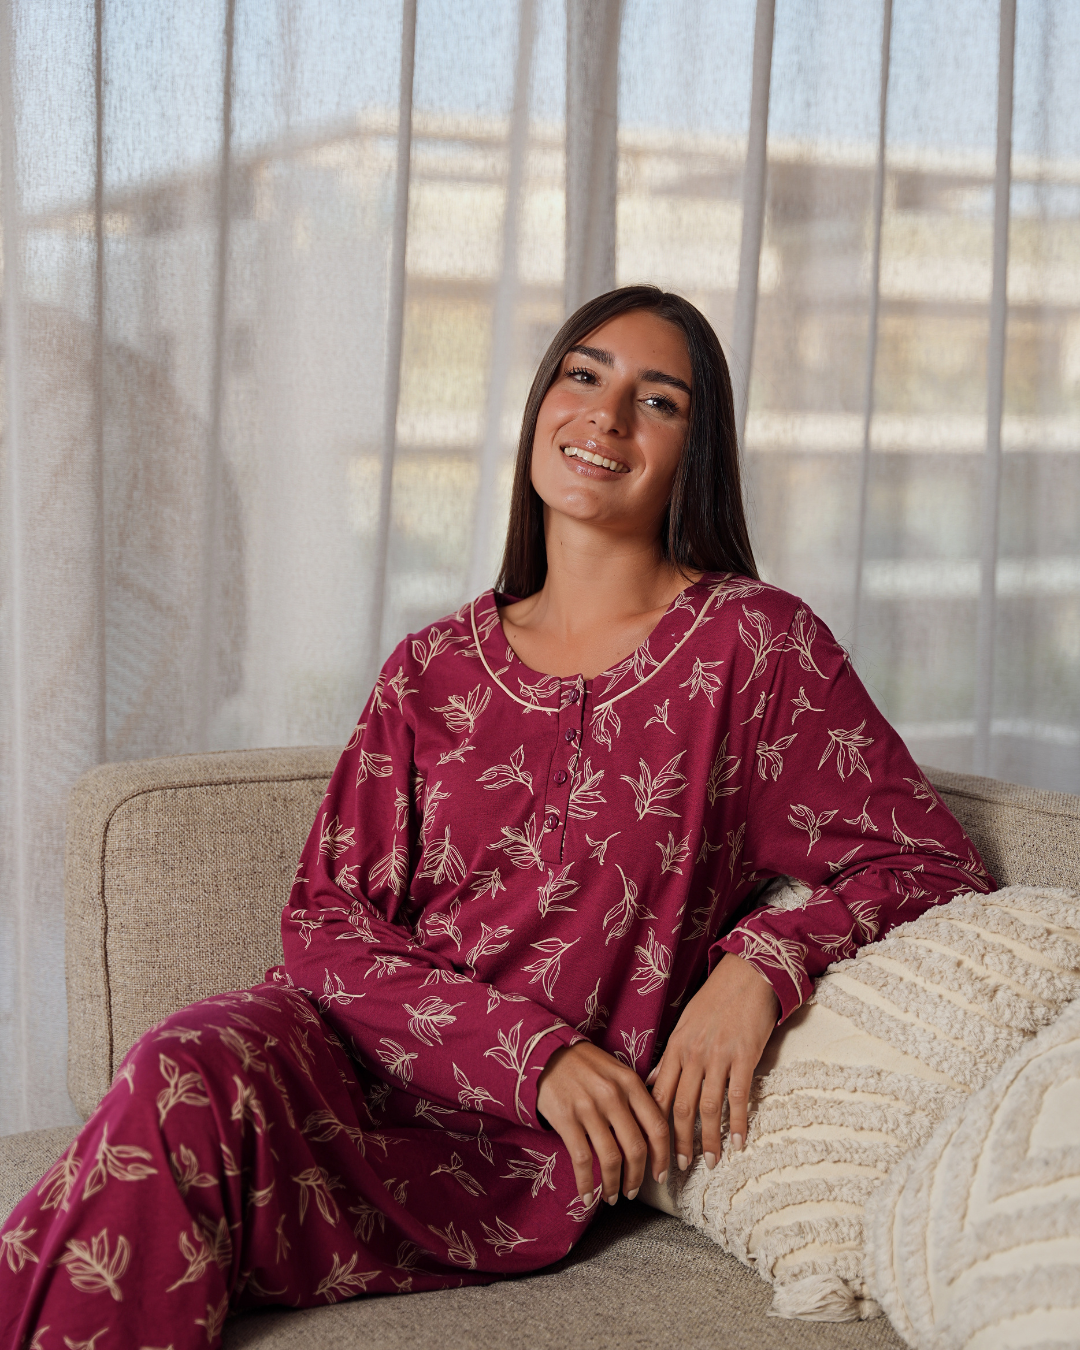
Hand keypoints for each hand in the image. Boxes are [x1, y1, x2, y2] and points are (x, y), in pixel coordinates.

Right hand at [536, 1040, 670, 1205]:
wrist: (547, 1052)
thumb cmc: (587, 1065)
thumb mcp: (617, 1072)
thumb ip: (636, 1099)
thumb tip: (653, 1138)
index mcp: (631, 1083)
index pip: (657, 1127)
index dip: (662, 1158)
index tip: (660, 1176)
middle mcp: (613, 1095)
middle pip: (636, 1148)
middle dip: (637, 1178)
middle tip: (633, 1191)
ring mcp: (589, 1108)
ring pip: (611, 1159)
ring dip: (613, 1185)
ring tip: (611, 1196)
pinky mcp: (566, 1118)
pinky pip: (582, 1160)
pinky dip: (586, 1184)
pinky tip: (587, 1195)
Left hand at [647, 953, 778, 1171]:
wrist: (747, 974)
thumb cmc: (715, 1000)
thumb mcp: (684, 1026)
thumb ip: (670, 1058)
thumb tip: (652, 1084)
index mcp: (676, 1048)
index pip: (659, 1095)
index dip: (654, 1126)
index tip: (652, 1150)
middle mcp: (693, 1055)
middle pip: (680, 1108)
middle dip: (677, 1143)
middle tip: (678, 1169)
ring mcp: (719, 1057)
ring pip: (708, 1108)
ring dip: (708, 1139)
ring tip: (708, 1162)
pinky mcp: (744, 1056)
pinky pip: (739, 1097)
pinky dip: (739, 1123)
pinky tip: (739, 1142)